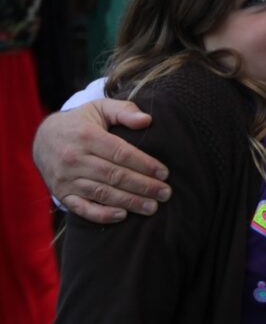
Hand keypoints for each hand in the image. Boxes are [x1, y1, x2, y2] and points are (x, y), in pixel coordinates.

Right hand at [33, 100, 170, 223]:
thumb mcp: (100, 108)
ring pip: (102, 193)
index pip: (120, 153)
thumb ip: (124, 110)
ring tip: (152, 207)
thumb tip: (147, 120)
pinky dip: (102, 214)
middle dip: (143, 186)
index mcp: (86, 136)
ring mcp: (66, 179)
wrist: (43, 139)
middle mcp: (74, 158)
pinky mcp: (62, 194)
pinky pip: (82, 208)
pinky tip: (123, 215)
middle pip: (114, 175)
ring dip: (130, 202)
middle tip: (165, 193)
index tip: (164, 173)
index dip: (144, 164)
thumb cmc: (80, 123)